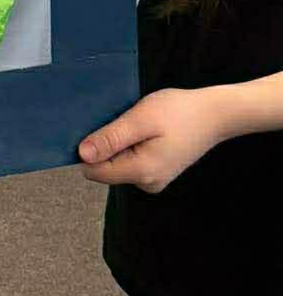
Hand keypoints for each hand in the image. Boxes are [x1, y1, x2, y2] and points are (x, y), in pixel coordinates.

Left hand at [79, 86, 231, 191]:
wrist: (214, 115)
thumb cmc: (179, 112)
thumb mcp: (140, 119)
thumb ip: (111, 139)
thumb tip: (82, 155)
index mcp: (141, 173)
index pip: (94, 171)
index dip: (88, 148)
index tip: (97, 126)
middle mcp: (146, 183)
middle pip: (105, 167)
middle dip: (106, 143)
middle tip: (124, 120)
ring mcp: (153, 179)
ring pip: (117, 163)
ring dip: (118, 142)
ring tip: (136, 123)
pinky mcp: (157, 171)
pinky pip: (130, 160)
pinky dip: (130, 144)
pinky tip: (144, 129)